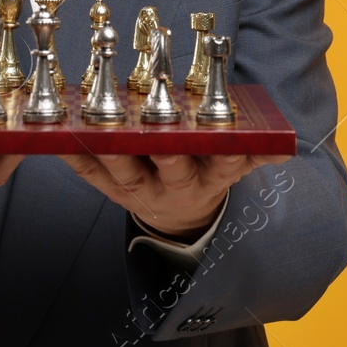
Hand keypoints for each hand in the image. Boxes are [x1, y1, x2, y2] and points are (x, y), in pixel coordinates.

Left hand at [62, 153, 292, 239]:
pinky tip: (61, 139)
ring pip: (128, 171)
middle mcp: (177, 185)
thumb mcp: (232, 166)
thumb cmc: (204, 171)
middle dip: (166, 146)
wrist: (178, 218)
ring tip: (103, 130)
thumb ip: (253, 153)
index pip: (224, 163)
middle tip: (159, 127)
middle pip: (172, 166)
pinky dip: (78, 157)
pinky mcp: (113, 190)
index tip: (229, 135)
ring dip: (115, 150)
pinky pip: (93, 175)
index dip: (227, 151)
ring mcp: (142, 190)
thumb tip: (284, 146)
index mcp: (211, 176)